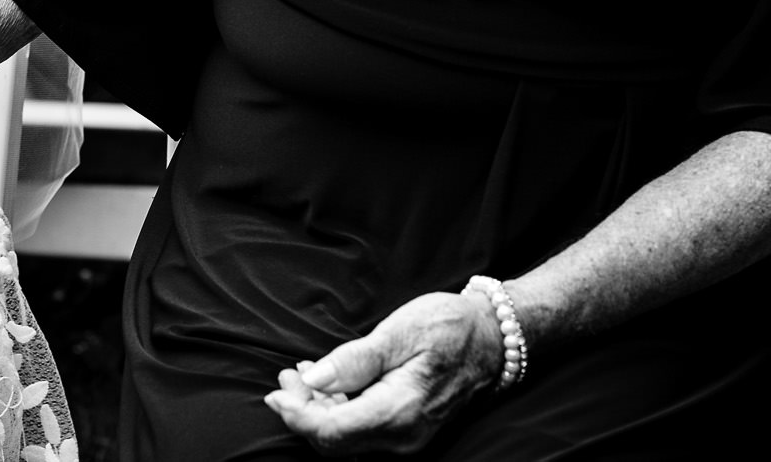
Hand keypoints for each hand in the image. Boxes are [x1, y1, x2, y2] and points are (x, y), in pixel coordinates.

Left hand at [263, 291, 503, 454]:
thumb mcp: (399, 331)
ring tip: (300, 375)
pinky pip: (362, 433)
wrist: (493, 338)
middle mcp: (403, 437)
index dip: (297, 415)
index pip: (331, 432)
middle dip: (302, 413)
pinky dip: (337, 411)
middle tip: (285, 377)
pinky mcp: (407, 432)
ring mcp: (407, 439)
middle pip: (334, 443)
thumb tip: (313, 378)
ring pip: (346, 441)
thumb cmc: (449, 327)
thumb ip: (355, 359)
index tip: (277, 391)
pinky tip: (326, 383)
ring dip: (317, 411)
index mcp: (399, 412)